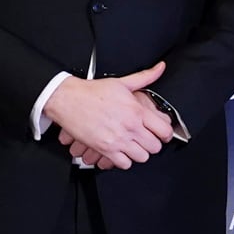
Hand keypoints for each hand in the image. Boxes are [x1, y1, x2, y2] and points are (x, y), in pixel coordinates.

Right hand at [45, 63, 176, 170]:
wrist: (68, 99)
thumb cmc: (92, 92)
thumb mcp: (122, 82)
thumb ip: (144, 77)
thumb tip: (160, 68)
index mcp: (136, 110)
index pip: (164, 130)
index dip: (166, 134)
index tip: (162, 134)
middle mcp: (130, 127)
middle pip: (155, 147)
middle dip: (152, 144)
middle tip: (146, 139)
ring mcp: (118, 140)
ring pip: (142, 157)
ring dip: (139, 153)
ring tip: (133, 146)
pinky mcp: (105, 149)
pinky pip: (124, 164)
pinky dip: (124, 160)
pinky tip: (120, 151)